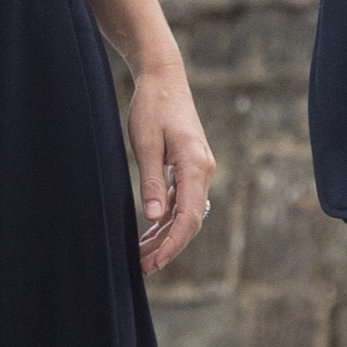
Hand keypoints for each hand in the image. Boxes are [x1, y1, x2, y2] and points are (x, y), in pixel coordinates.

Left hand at [127, 60, 215, 273]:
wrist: (164, 79)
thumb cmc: (152, 106)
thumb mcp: (145, 143)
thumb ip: (151, 181)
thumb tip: (153, 218)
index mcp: (195, 165)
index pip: (189, 217)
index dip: (172, 244)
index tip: (153, 262)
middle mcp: (203, 171)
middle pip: (190, 220)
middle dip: (168, 247)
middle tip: (142, 267)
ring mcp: (198, 170)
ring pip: (186, 214)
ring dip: (165, 236)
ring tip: (142, 257)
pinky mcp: (190, 168)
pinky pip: (181, 201)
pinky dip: (166, 219)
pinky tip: (150, 234)